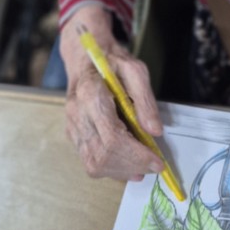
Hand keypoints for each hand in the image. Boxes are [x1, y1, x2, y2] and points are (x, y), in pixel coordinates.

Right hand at [60, 5, 163, 183]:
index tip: (157, 161)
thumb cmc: (111, 62)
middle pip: (103, 155)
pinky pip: (89, 161)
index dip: (137, 154)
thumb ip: (145, 100)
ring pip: (93, 163)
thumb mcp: (135, 70)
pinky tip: (127, 165)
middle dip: (132, 166)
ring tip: (142, 168)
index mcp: (91, 94)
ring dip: (121, 171)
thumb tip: (155, 132)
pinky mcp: (72, 133)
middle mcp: (76, 113)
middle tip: (153, 166)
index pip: (113, 137)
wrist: (85, 58)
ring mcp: (71, 126)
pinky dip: (110, 168)